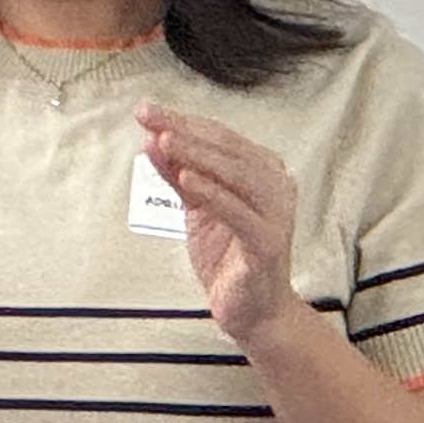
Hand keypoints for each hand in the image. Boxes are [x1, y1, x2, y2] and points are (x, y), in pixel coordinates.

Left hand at [139, 107, 302, 346]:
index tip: (148, 111)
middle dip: (184, 131)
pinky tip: (187, 179)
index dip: (183, 122)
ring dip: (197, 155)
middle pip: (227, 149)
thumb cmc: (231, 259)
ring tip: (165, 141)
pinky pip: (238, 212)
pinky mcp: (267, 242)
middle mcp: (275, 186)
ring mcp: (275, 214)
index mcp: (262, 172)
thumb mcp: (197, 210)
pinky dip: (212, 193)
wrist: (253, 311)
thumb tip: (153, 141)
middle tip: (151, 118)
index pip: (220, 137)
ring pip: (235, 174)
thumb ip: (179, 175)